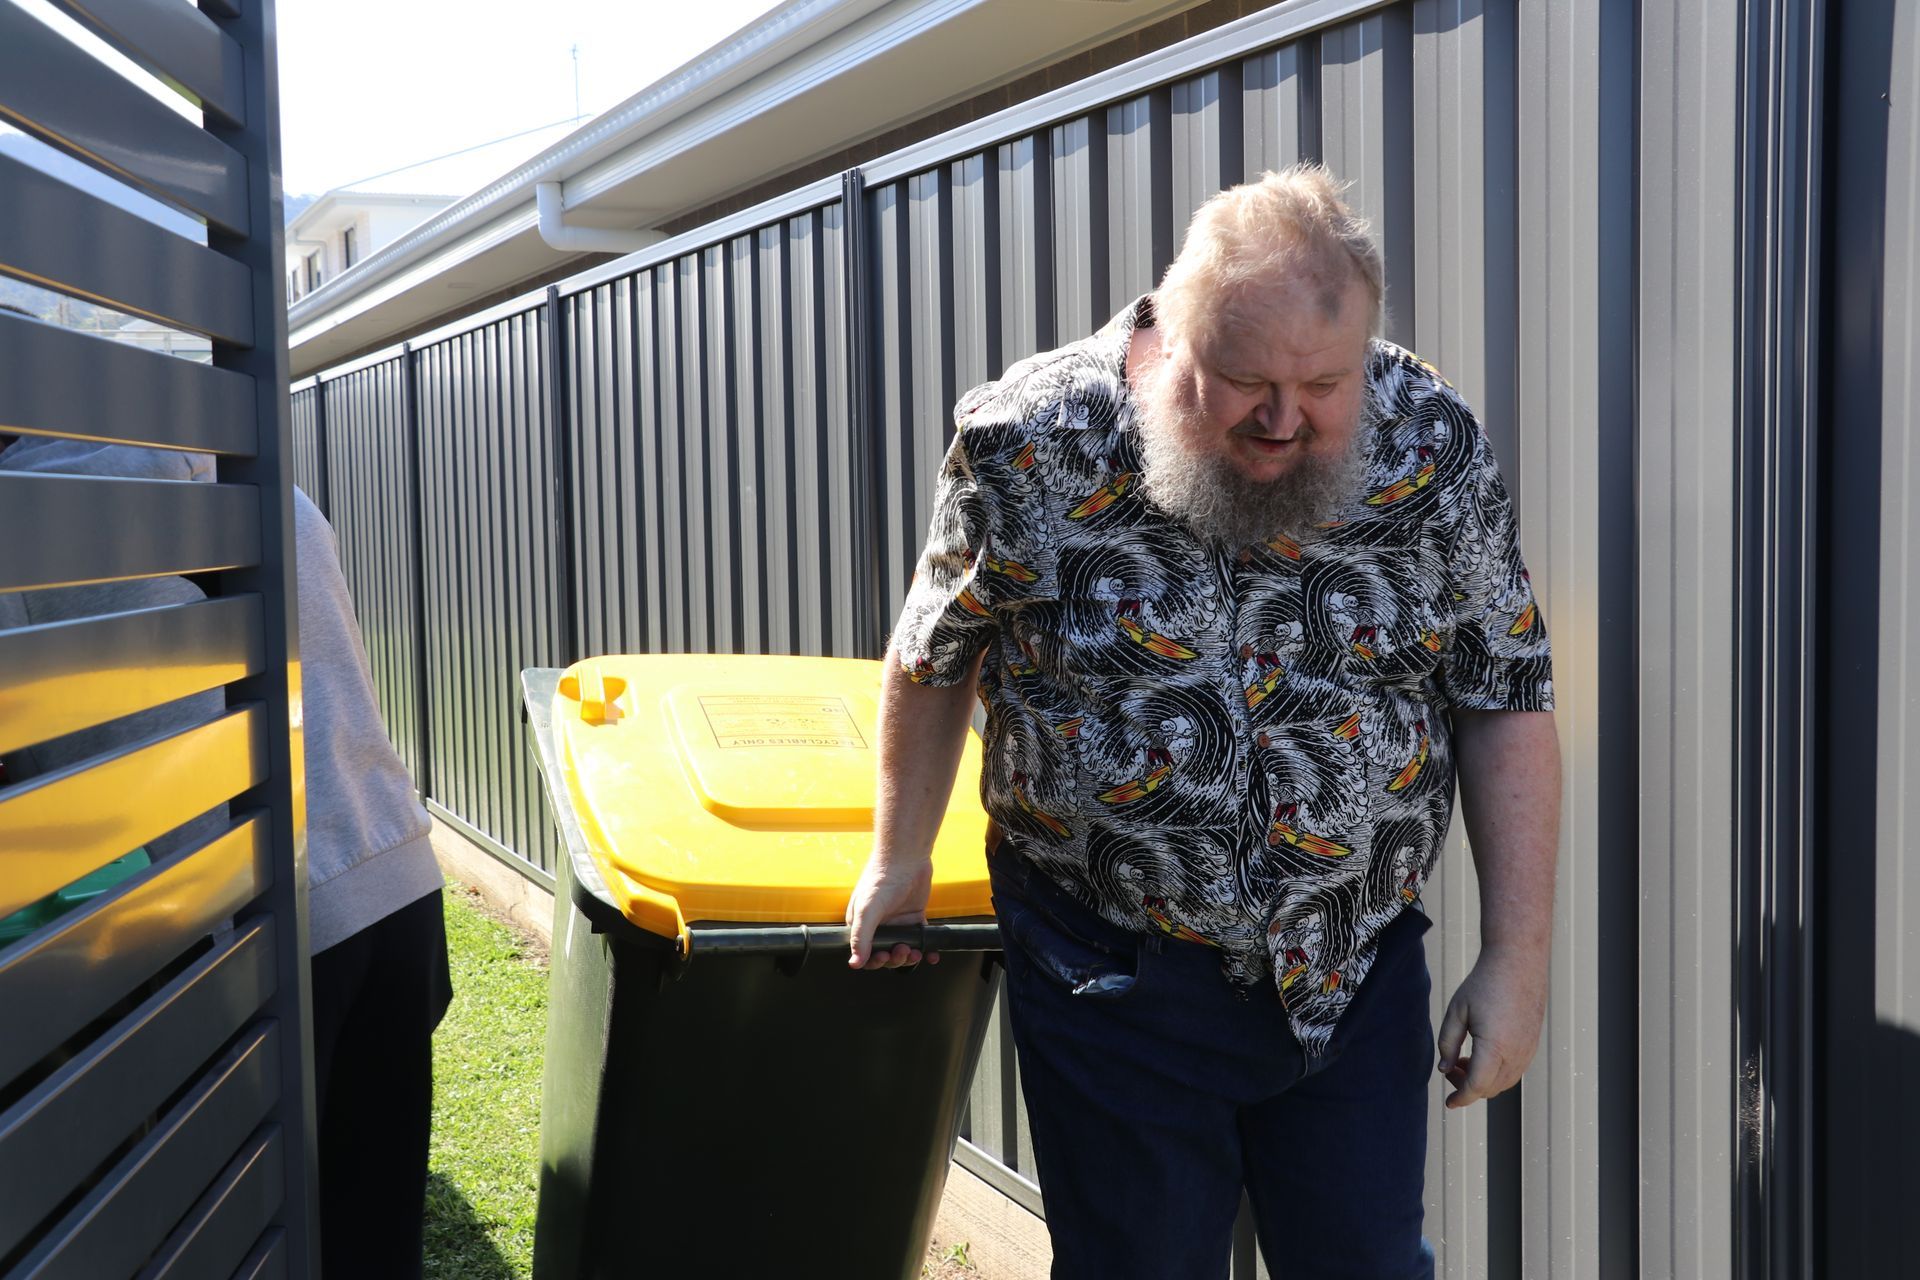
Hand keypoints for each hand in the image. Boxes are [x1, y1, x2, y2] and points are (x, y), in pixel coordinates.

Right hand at [845, 853, 938, 969]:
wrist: (906, 858)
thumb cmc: (881, 880)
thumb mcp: (866, 910)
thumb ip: (861, 937)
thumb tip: (854, 964)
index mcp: (862, 925)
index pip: (865, 953)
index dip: (874, 961)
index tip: (884, 957)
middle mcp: (880, 926)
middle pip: (886, 954)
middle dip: (894, 959)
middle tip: (902, 951)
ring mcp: (898, 922)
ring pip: (903, 950)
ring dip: (909, 958)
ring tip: (916, 953)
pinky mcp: (915, 918)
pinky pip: (920, 939)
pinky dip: (926, 950)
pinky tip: (931, 956)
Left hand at [1436, 943, 1547, 1108]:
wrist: (1518, 963)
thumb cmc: (1484, 984)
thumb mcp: (1456, 1011)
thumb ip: (1447, 1044)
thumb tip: (1444, 1070)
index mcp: (1495, 1047)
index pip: (1476, 1086)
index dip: (1460, 1098)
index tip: (1448, 1103)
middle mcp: (1516, 1054)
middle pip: (1490, 1089)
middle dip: (1467, 1088)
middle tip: (1450, 1068)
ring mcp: (1528, 1051)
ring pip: (1504, 1084)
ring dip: (1483, 1082)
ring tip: (1463, 1061)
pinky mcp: (1532, 1046)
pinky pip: (1514, 1072)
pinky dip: (1496, 1074)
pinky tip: (1482, 1056)